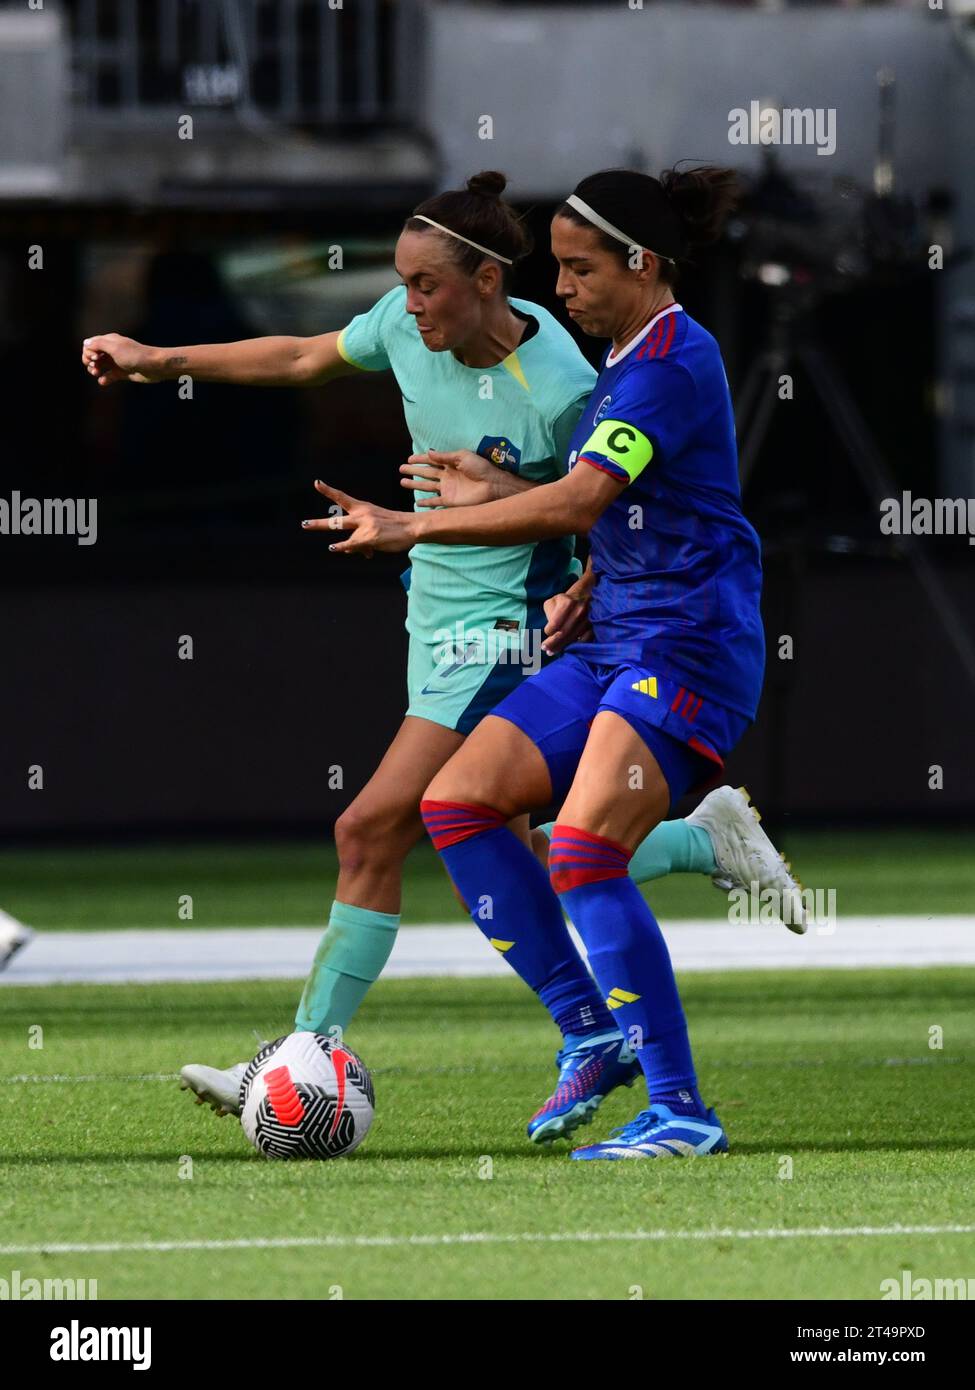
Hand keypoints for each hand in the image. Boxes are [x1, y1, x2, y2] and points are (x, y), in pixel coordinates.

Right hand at [81, 334, 161, 385]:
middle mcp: (112, 351)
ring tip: (97, 373)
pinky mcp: (122, 373)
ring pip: (100, 366)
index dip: (88, 352)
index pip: (90, 344)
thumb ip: (98, 344)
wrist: (154, 366)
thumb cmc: (135, 355)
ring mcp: (117, 362)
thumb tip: (85, 343)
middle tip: (95, 367)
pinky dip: (104, 379)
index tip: (94, 358)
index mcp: (109, 341)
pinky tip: (103, 381)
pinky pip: (109, 376)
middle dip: (89, 361)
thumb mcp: (114, 348)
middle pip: (92, 355)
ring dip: (95, 370)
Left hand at [302, 480, 418, 555]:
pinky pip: (352, 545)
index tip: (316, 483)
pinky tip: (334, 548)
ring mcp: (364, 527)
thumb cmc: (394, 527)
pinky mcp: (369, 538)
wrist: (412, 527)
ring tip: (329, 546)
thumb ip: (359, 539)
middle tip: (303, 524)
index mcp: (363, 508)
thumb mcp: (375, 527)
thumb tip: (348, 550)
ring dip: (336, 544)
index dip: (328, 491)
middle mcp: (361, 515)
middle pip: (336, 520)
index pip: (342, 498)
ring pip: (344, 536)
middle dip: (319, 524)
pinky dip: (343, 547)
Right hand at [399, 449, 504, 507]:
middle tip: (401, 469)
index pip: (432, 461)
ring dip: (415, 485)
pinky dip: (426, 503)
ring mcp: (448, 489)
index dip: (420, 459)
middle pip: (426, 473)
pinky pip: (434, 501)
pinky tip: (417, 502)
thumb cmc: (481, 468)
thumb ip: (445, 456)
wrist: (492, 486)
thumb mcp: (463, 457)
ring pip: (427, 486)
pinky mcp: (450, 501)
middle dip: (413, 471)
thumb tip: (429, 452)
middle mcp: (447, 476)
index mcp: (451, 464)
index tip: (409, 459)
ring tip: (402, 482)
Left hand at [541, 588, 592, 654]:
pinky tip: (567, 649)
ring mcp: (589, 619)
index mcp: (568, 603)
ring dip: (562, 647)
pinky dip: (575, 647)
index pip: (555, 623)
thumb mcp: (553, 602)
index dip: (549, 631)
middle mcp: (580, 610)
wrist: (584, 596)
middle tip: (545, 649)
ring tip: (551, 652)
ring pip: (573, 638)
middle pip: (564, 633)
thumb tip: (551, 633)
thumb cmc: (564, 602)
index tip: (546, 633)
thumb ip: (549, 614)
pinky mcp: (595, 626)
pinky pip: (584, 641)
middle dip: (553, 643)